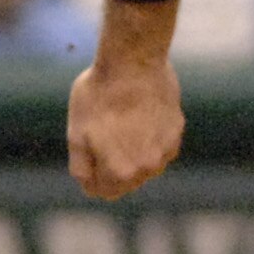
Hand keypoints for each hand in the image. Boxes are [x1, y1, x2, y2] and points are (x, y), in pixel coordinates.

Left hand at [67, 53, 182, 201]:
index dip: (91, 175)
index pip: (102, 192)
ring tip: (121, 123)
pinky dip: (149, 138)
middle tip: (102, 133)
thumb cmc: (99, 96)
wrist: (133, 62)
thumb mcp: (76, 133)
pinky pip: (159, 146)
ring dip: (132, 153)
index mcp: (121, 172)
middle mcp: (148, 168)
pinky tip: (138, 116)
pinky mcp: (176, 132)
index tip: (87, 151)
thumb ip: (81, 167)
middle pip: (125, 181)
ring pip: (144, 165)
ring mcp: (166, 150)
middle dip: (111, 166)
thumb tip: (88, 186)